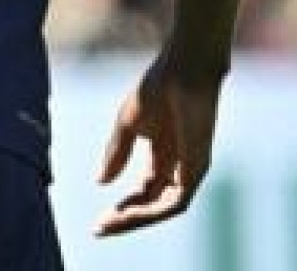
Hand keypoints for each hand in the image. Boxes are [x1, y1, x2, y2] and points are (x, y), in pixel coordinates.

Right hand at [94, 55, 223, 237]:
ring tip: (110, 222)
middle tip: (99, 228)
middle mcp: (178, 165)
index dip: (122, 206)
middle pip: (152, 203)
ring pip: (163, 208)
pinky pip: (174, 202)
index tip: (98, 219)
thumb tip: (100, 183)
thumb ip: (116, 153)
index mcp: (163, 154)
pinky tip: (128, 212)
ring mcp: (189, 168)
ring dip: (136, 219)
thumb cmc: (158, 87)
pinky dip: (151, 211)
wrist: (182, 70)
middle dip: (125, 218)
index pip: (144, 191)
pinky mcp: (197, 168)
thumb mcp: (127, 125)